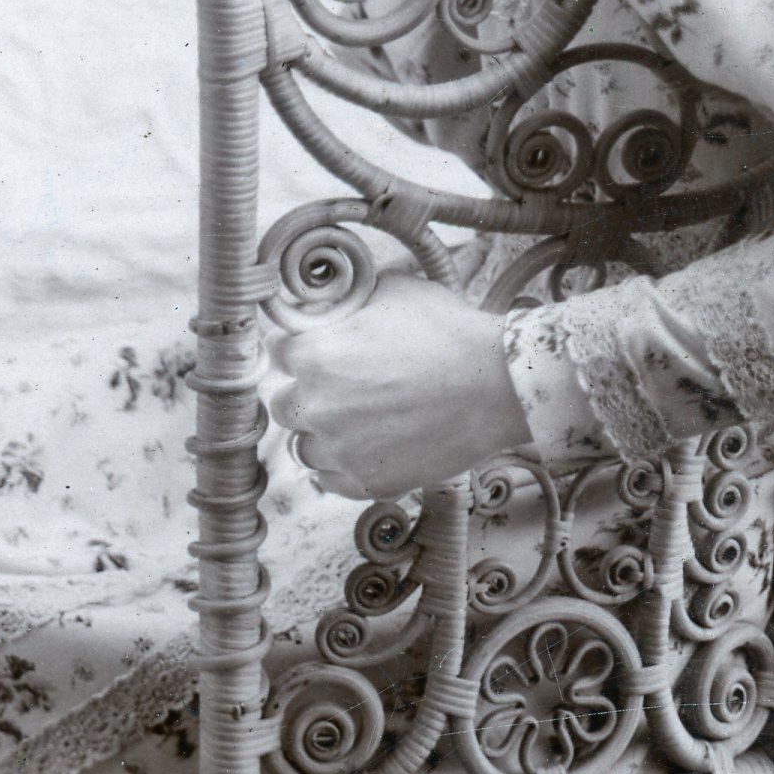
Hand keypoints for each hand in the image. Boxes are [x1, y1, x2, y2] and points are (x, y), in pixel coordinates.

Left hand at [264, 269, 529, 500]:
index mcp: (312, 356)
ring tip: (359, 423)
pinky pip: (333, 480)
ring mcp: (339, 450)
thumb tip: (330, 302)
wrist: (496, 385)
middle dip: (306, 395)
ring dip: (323, 435)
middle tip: (341, 389)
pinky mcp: (365, 481)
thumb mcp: (392, 291)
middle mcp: (315, 406)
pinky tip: (368, 449)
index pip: (277, 353)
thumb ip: (348, 301)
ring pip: (305, 447)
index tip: (318, 351)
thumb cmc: (448, 332)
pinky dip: (345, 467)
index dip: (300, 349)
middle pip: (282, 405)